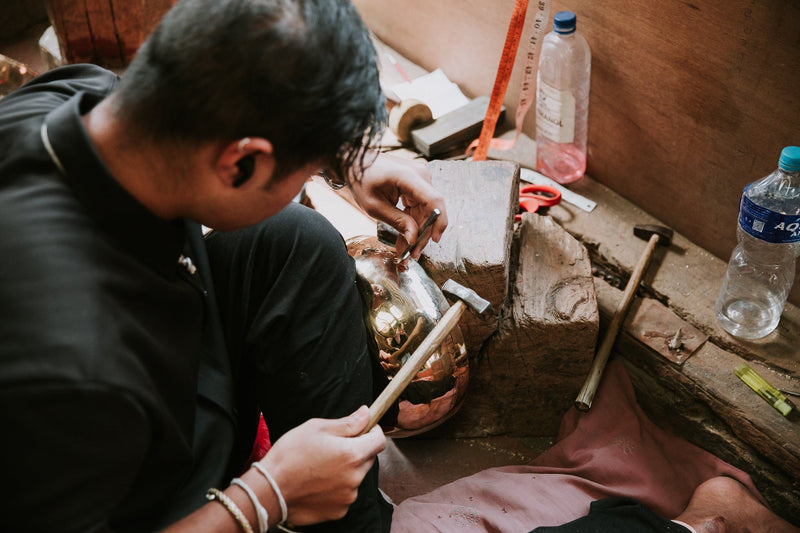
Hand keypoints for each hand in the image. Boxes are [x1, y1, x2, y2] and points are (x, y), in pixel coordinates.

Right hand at [257, 406, 385, 525]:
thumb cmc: (290, 456)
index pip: (379, 441)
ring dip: (346, 470)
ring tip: (321, 467)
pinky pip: (345, 494)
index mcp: (352, 454)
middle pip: (367, 458)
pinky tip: (318, 482)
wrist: (269, 490)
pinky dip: (337, 487)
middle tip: (333, 447)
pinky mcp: (339, 511)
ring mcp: (348, 496)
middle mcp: (355, 477)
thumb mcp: (317, 428)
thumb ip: (347, 423)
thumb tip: (366, 414)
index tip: (365, 429)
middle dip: (356, 450)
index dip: (373, 431)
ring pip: (356, 477)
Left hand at [348, 152, 447, 261]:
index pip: (434, 201)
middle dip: (423, 234)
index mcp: (410, 177)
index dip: (438, 222)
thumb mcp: (375, 206)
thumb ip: (397, 221)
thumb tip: (414, 238)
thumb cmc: (362, 180)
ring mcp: (420, 179)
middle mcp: (420, 176)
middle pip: (431, 210)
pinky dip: (413, 222)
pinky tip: (406, 237)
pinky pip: (420, 207)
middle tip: (413, 254)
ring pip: (426, 211)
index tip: (434, 240)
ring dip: (417, 231)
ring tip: (406, 250)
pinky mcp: (417, 184)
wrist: (356, 163)